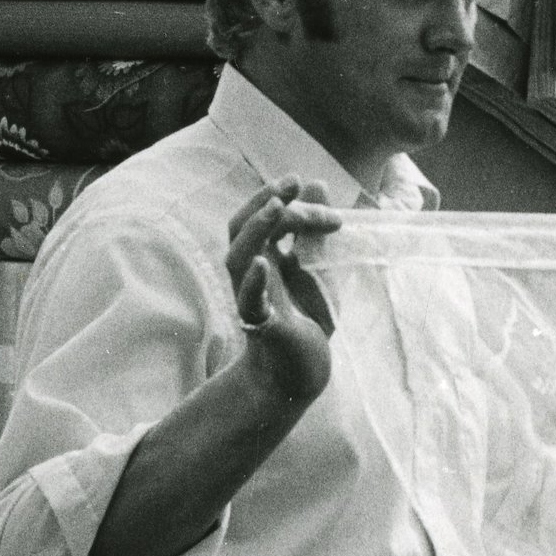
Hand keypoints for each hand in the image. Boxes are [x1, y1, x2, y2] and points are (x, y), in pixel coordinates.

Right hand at [227, 180, 340, 404]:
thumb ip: (315, 232)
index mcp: (264, 258)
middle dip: (264, 201)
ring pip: (237, 258)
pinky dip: (254, 283)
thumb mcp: (318, 268)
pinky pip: (249, 303)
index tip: (311, 185)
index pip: (261, 217)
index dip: (283, 197)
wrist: (301, 373)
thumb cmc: (306, 319)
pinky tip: (265, 263)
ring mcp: (252, 299)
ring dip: (256, 230)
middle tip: (295, 182)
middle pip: (241, 228)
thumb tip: (318, 183)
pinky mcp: (262, 326)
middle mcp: (252, 275)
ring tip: (278, 206)